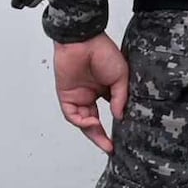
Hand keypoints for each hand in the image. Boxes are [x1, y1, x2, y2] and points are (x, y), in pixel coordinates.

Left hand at [53, 34, 129, 150]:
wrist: (84, 39)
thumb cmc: (103, 51)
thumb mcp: (121, 76)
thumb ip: (120, 98)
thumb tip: (120, 116)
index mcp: (103, 90)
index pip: (108, 114)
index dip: (114, 127)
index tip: (121, 140)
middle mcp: (89, 94)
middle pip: (93, 122)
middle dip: (100, 137)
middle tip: (111, 148)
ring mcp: (77, 95)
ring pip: (82, 120)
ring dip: (92, 131)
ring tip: (104, 139)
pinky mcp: (65, 94)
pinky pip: (71, 113)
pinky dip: (81, 121)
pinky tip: (92, 122)